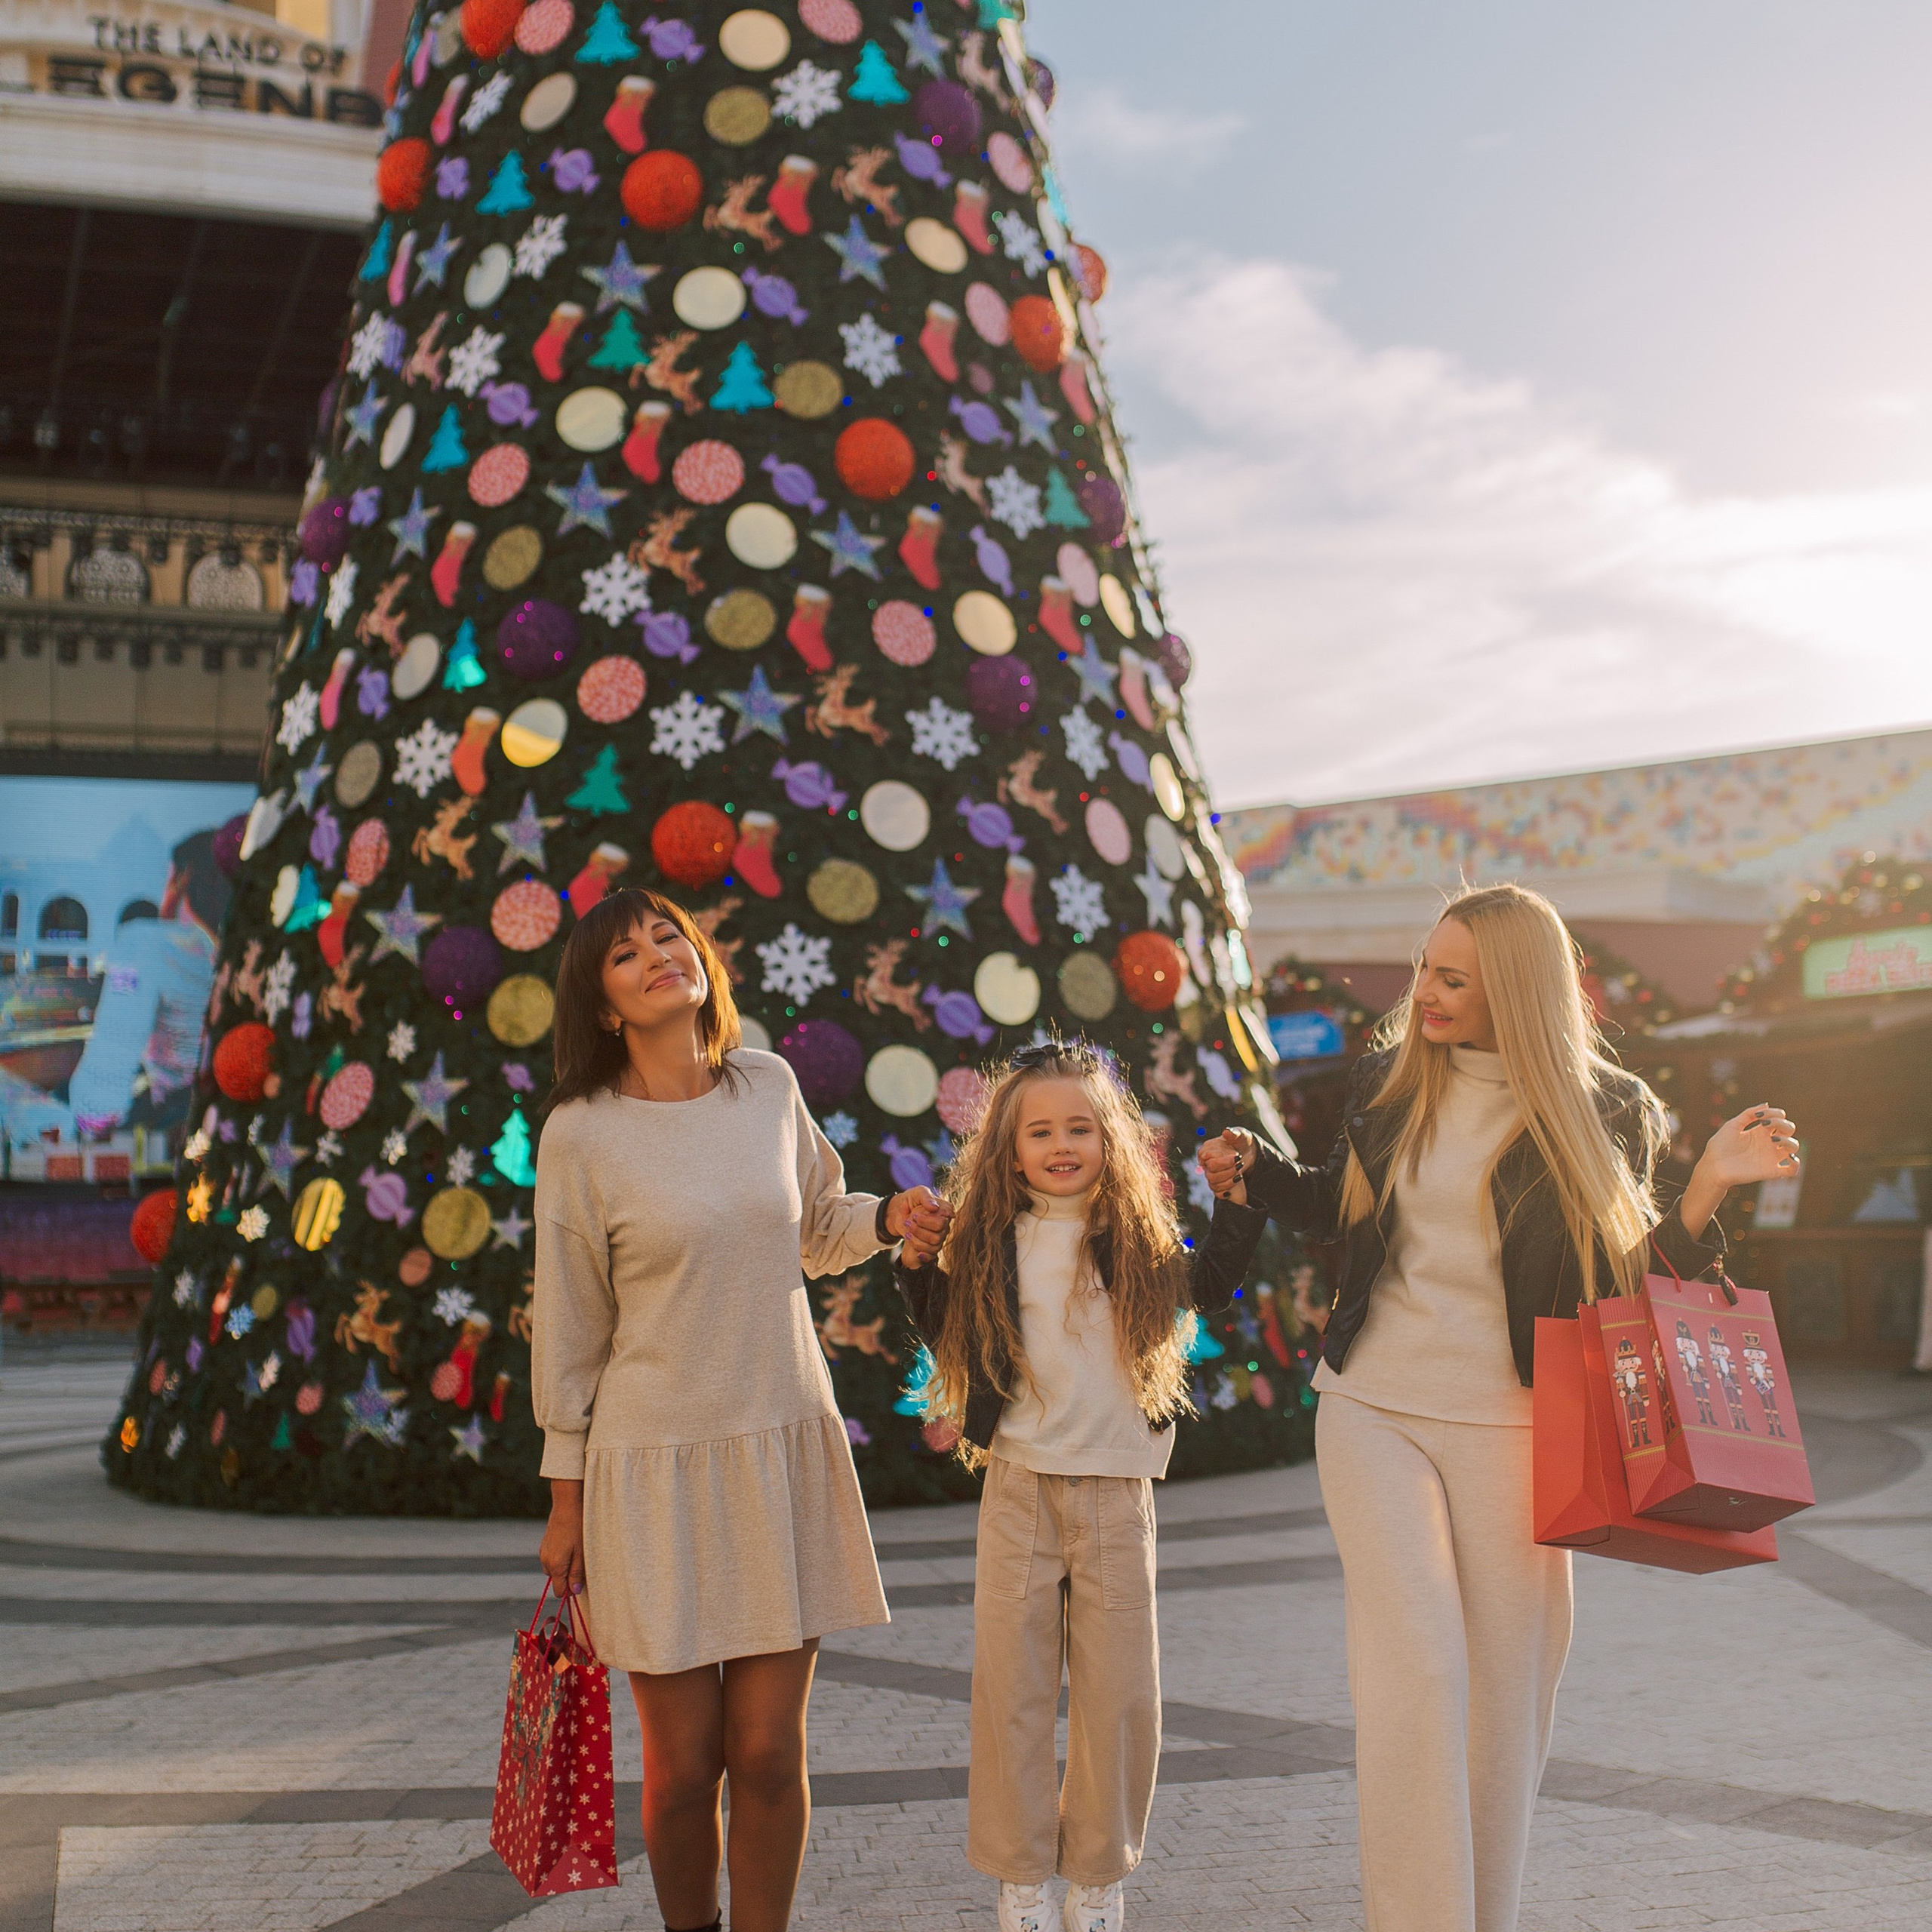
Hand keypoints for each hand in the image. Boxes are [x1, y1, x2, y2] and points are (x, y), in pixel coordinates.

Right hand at [538, 1479, 585, 1595]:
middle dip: (566, 1577)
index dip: (569, 1591)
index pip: (558, 1591)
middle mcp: (545, 1562)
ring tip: (574, 1552)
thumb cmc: (577, 1530)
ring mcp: (542, 1553)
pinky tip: (567, 1545)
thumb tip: (574, 1592)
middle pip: (555, 1581)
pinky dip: (558, 1558)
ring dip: (562, 1567)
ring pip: (552, 1570)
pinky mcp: (543, 1545)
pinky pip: (550, 1559)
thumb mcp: (581, 1553)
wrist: (566, 1507)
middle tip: (579, 1562)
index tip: (579, 1582)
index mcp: (555, 1566)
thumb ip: (576, 1574)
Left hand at [887, 1185, 950, 1262]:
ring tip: (907, 1232)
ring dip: (918, 1240)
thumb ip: (926, 1197)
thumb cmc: (911, 1200)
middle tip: (908, 1222)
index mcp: (944, 1210)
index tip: (914, 1216)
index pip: (944, 1220)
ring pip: (935, 1245)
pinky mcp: (931, 1246)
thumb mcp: (917, 1193)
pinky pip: (932, 1255)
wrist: (899, 1211)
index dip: (928, 1221)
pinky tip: (918, 1253)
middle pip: (939, 1234)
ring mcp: (939, 1236)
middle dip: (920, 1230)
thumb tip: (935, 1208)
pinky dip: (925, 1256)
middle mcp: (944, 1224)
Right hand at [1198, 1128, 1255, 1204]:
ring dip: (1228, 1180)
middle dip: (1227, 1170)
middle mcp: (1206, 1164)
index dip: (1222, 1161)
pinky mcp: (1218, 1184)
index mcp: (1206, 1151)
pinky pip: (1217, 1192)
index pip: (1207, 1160)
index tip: (1237, 1157)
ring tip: (1240, 1173)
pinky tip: (1235, 1185)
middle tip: (1240, 1163)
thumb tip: (1227, 1131)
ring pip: (1213, 1184)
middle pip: (1210, 1173)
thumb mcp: (1241, 1135)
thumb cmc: (1241, 1141)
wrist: (1248, 1152)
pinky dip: (1225, 1191)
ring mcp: (1211, 1175)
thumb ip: (1234, 1133)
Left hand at [1698, 1104, 1799, 1189]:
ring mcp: (1770, 1157)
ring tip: (1773, 1139)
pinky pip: (1793, 1170)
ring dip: (1789, 1140)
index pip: (1779, 1118)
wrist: (1712, 1167)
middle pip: (1789, 1130)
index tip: (1760, 1116)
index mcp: (1760, 1132)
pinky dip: (1796, 1163)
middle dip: (1783, 1123)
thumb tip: (1766, 1104)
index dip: (1775, 1113)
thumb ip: (1748, 1114)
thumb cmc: (1719, 1146)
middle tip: (1765, 1125)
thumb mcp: (1732, 1125)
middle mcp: (1768, 1143)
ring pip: (1794, 1147)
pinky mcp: (1771, 1171)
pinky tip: (1788, 1157)